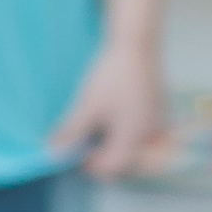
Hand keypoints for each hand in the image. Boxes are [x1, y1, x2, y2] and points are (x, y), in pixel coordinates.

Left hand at [48, 36, 168, 177]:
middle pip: (125, 160)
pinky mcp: (158, 110)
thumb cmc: (112, 76)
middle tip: (82, 145)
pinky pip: (142, 132)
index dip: (91, 166)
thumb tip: (52, 154)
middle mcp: (151, 134)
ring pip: (134, 147)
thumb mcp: (87, 106)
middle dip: (103, 158)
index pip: (113, 167)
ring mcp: (157, 122)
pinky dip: (125, 133)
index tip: (74, 154)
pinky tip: (110, 118)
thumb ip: (71, 133)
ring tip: (94, 131)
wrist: (136, 45)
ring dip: (114, 145)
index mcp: (134, 138)